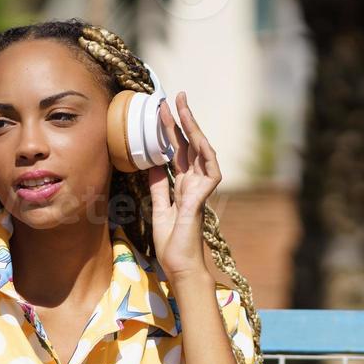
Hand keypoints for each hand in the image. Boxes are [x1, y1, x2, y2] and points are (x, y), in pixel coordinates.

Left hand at [147, 92, 221, 281]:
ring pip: (201, 152)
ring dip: (193, 129)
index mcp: (183, 186)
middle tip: (174, 97)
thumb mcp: (158, 208)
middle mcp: (194, 184)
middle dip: (182, 121)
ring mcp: (201, 190)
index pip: (178, 152)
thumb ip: (158, 186)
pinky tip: (198, 139)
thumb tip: (152, 164)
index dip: (170, 131)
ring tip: (183, 108)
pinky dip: (205, 155)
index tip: (162, 111)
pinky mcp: (202, 199)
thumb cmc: (171, 243)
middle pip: (189, 145)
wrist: (179, 266)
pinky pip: (210, 172)